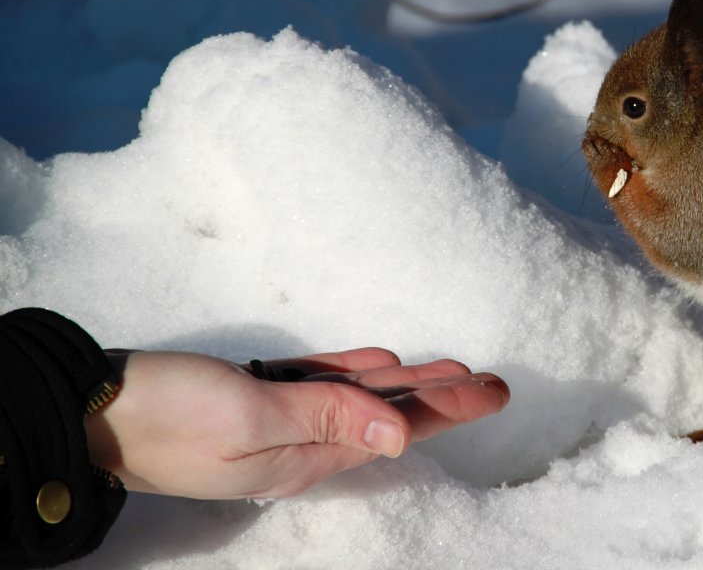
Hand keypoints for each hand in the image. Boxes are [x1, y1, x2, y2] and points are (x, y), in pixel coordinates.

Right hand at [84, 348, 508, 498]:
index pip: (396, 428)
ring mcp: (276, 417)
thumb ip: (328, 418)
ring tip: (454, 370)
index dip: (449, 407)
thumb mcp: (254, 416)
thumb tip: (400, 434)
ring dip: (408, 382)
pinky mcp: (254, 393)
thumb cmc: (172, 414)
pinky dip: (355, 371)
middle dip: (443, 396)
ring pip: (360, 395)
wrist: (92, 406)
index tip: (495, 390)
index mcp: (307, 455)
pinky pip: (320, 382)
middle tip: (494, 380)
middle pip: (387, 413)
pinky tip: (383, 363)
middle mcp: (301, 441)